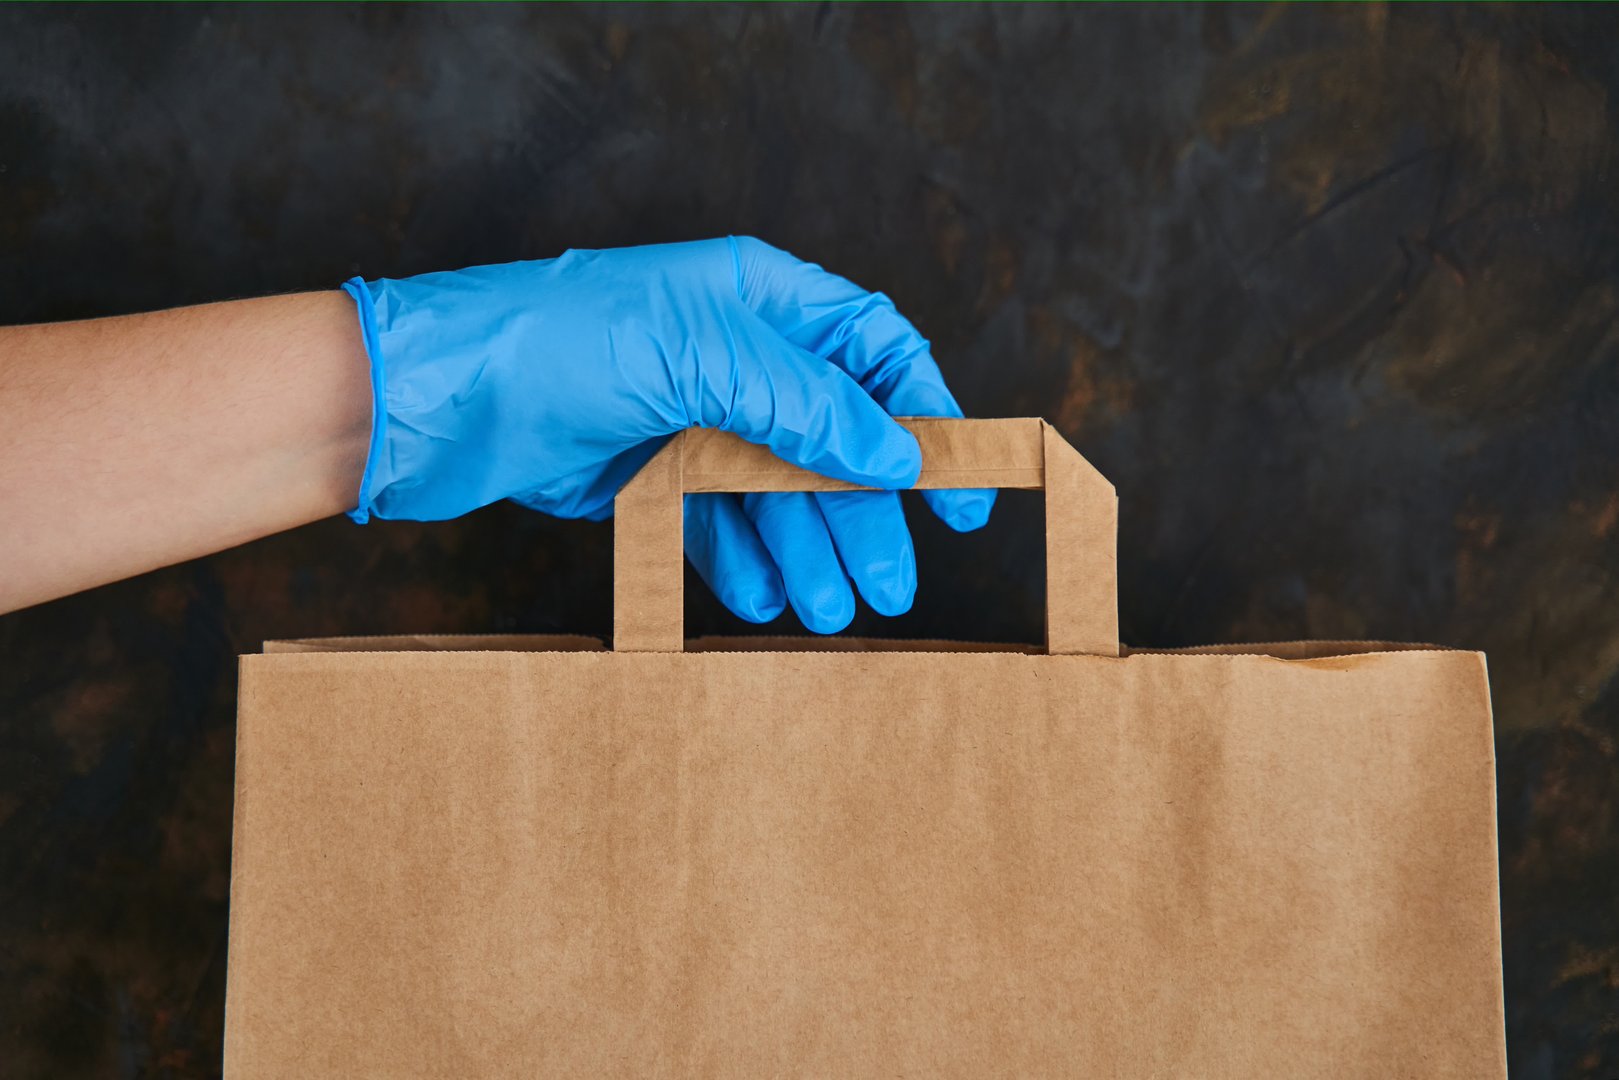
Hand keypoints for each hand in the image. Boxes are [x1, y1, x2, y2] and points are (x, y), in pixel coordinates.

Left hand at [342, 237, 994, 631]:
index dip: (924, 416)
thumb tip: (897, 450)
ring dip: (807, 549)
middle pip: (830, 436)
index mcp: (755, 297)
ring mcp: (688, 415)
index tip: (956, 491)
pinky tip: (766, 599)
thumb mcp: (695, 358)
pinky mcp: (644, 472)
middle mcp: (731, 354)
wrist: (428, 404)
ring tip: (828, 615)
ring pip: (775, 489)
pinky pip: (714, 520)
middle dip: (864, 512)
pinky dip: (744, 560)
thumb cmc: (552, 344)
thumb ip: (801, 403)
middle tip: (892, 587)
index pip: (872, 349)